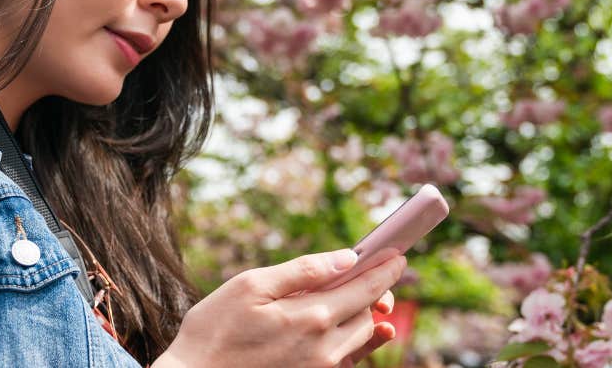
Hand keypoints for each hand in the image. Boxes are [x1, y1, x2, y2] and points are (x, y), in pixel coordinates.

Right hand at [154, 249, 406, 367]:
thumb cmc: (213, 330)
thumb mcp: (251, 286)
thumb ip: (302, 271)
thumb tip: (345, 258)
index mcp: (310, 317)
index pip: (365, 288)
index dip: (385, 269)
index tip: (398, 255)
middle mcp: (324, 349)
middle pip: (368, 313)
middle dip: (376, 290)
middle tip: (378, 270)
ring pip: (360, 338)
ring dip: (367, 315)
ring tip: (366, 297)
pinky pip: (348, 361)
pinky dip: (360, 343)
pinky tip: (364, 331)